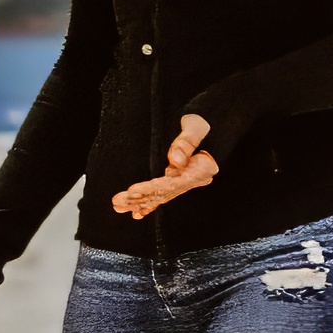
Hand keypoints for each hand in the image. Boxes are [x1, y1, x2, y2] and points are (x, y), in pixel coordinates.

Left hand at [104, 113, 220, 220]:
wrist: (214, 122)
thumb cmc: (206, 120)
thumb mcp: (197, 125)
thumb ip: (188, 141)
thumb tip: (176, 160)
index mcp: (200, 169)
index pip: (172, 184)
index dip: (151, 188)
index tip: (132, 191)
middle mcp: (193, 178)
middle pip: (164, 192)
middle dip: (140, 199)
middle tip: (118, 202)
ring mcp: (186, 179)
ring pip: (161, 195)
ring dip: (140, 202)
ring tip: (119, 206)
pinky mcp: (179, 178)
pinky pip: (164, 193)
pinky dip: (150, 203)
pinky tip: (137, 212)